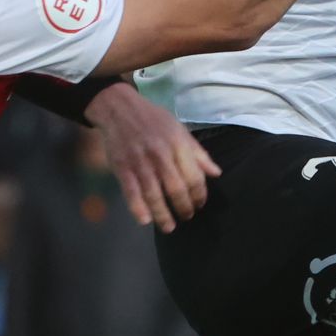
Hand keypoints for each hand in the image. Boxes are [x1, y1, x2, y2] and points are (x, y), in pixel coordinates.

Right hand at [87, 83, 219, 233]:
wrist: (119, 108)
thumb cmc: (153, 119)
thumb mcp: (179, 129)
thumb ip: (198, 152)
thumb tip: (216, 173)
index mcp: (178, 145)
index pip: (194, 177)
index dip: (200, 195)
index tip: (200, 204)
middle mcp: (161, 155)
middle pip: (176, 189)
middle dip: (184, 207)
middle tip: (187, 216)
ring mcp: (140, 162)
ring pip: (154, 195)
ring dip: (163, 215)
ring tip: (170, 227)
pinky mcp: (122, 168)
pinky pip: (131, 192)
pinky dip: (138, 208)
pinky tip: (145, 221)